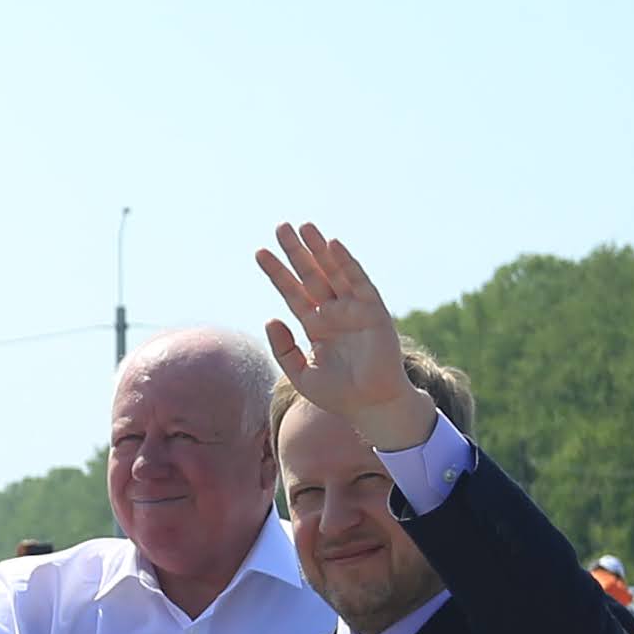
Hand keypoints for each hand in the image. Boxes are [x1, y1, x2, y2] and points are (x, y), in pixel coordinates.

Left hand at [249, 222, 431, 447]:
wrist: (370, 406)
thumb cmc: (338, 395)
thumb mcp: (300, 374)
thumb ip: (283, 349)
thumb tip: (270, 319)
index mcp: (316, 325)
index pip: (292, 292)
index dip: (277, 272)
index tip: (259, 252)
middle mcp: (334, 312)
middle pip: (311, 275)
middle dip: (296, 251)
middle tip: (280, 226)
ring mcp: (354, 310)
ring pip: (333, 272)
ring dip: (319, 249)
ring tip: (304, 226)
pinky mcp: (373, 311)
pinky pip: (359, 281)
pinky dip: (347, 263)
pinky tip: (332, 245)